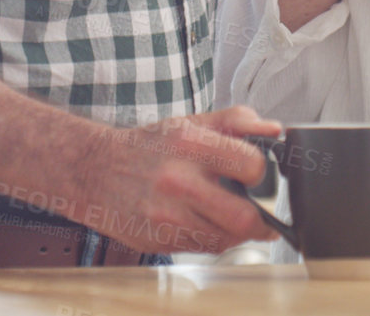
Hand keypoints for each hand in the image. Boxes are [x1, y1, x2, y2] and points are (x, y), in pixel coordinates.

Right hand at [69, 105, 282, 253]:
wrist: (94, 170)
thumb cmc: (149, 147)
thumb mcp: (191, 122)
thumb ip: (237, 121)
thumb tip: (275, 131)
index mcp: (190, 144)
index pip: (251, 166)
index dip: (262, 173)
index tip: (256, 175)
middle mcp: (177, 181)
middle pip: (244, 217)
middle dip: (260, 217)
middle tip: (258, 209)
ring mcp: (166, 216)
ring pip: (227, 239)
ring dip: (237, 230)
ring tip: (226, 211)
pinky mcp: (159, 241)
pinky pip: (205, 249)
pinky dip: (214, 238)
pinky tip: (204, 220)